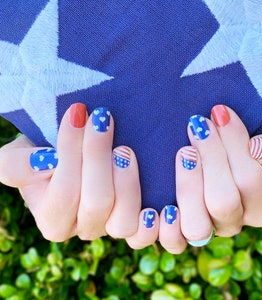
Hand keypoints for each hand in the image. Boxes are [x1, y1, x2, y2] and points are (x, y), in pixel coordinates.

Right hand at [0, 103, 141, 241]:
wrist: (74, 162)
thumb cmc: (48, 158)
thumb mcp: (19, 159)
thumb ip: (18, 165)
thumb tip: (47, 161)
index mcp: (53, 219)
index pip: (65, 191)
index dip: (72, 151)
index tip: (78, 113)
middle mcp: (84, 228)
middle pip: (97, 202)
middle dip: (99, 157)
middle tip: (103, 121)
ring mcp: (110, 228)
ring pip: (122, 220)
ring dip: (127, 182)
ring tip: (125, 150)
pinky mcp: (133, 225)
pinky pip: (144, 235)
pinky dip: (151, 221)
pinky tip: (154, 194)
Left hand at [126, 105, 261, 253]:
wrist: (212, 155)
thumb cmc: (240, 148)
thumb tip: (260, 148)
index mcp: (261, 205)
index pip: (250, 182)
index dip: (235, 146)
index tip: (220, 113)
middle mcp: (233, 223)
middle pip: (223, 202)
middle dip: (210, 158)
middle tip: (198, 126)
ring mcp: (206, 230)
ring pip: (197, 226)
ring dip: (187, 186)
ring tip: (184, 152)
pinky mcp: (179, 234)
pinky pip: (173, 242)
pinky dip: (165, 226)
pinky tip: (160, 199)